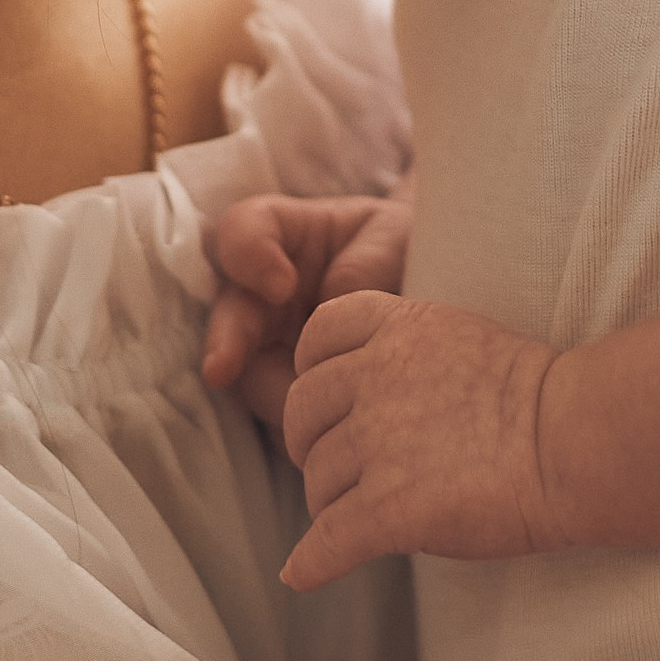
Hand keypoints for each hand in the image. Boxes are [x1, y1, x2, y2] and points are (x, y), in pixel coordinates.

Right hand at [202, 193, 410, 434]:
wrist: (438, 292)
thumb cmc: (407, 249)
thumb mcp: (397, 240)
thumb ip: (363, 267)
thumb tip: (331, 310)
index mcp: (285, 238)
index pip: (242, 232)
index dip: (247, 254)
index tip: (281, 285)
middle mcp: (264, 296)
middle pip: (228, 317)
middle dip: (225, 343)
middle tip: (221, 369)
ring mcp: (271, 350)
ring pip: (249, 380)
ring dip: (279, 396)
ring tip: (333, 405)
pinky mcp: (286, 399)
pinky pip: (281, 422)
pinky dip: (307, 428)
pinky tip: (343, 427)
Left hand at [277, 293, 561, 591]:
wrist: (579, 440)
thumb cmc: (543, 398)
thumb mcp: (465, 338)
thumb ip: (409, 349)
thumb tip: (369, 387)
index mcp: (400, 329)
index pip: (318, 334)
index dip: (313, 369)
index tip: (329, 399)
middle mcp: (376, 377)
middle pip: (302, 411)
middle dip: (313, 441)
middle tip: (341, 468)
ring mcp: (378, 442)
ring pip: (317, 480)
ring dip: (331, 503)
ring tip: (365, 516)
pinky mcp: (387, 508)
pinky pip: (326, 541)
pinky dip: (310, 562)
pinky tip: (304, 574)